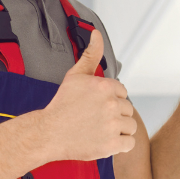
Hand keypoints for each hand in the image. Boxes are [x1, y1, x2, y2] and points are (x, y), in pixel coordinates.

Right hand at [39, 30, 136, 161]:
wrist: (48, 133)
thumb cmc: (62, 104)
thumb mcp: (76, 75)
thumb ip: (91, 54)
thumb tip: (96, 34)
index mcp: (105, 86)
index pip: (123, 93)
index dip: (111, 100)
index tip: (97, 106)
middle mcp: (111, 104)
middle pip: (128, 109)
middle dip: (115, 114)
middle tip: (97, 119)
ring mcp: (112, 125)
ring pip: (130, 126)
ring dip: (120, 129)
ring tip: (102, 130)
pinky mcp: (111, 145)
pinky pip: (129, 143)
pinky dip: (121, 144)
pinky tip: (106, 140)